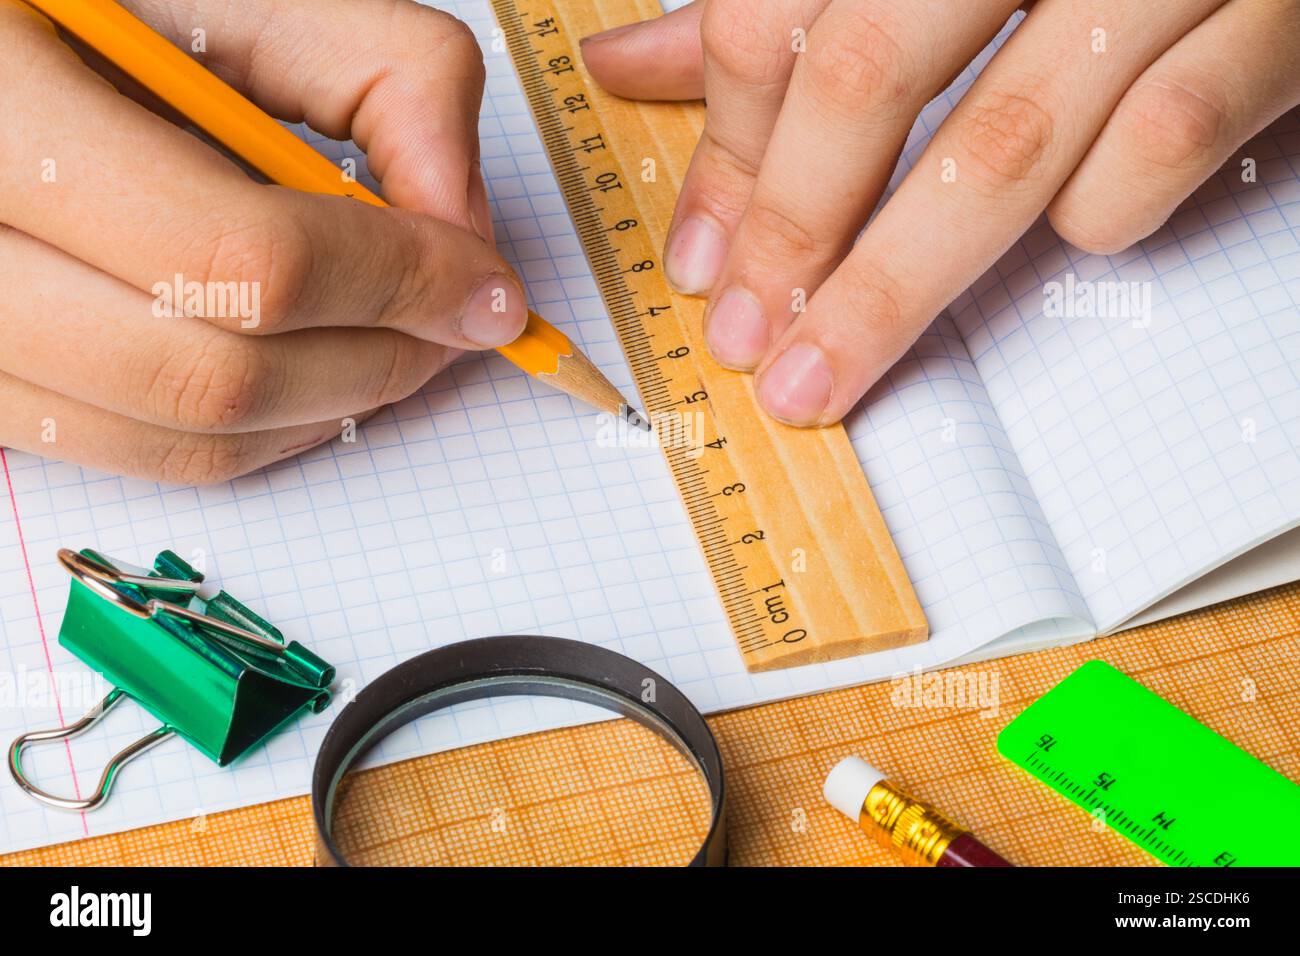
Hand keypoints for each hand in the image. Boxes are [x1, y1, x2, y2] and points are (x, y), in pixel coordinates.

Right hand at [0, 0, 521, 482]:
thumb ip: (378, 74)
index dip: (395, 281)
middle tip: (454, 321)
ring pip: (186, 437)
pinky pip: (147, 455)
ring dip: (333, 404)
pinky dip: (263, 431)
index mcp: (4, 108)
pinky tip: (310, 369)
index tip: (484, 283)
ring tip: (393, 341)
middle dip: (380, 358)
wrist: (1, 64)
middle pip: (218, 375)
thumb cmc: (101, 15)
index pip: (244, 255)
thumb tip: (464, 222)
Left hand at [582, 0, 1299, 424]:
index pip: (777, 26)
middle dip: (789, 230)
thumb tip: (624, 63)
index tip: (700, 262)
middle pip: (863, 77)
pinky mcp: (1274, 25)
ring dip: (891, 286)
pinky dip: (1094, 214)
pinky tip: (1061, 237)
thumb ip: (782, 12)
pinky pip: (1156, 148)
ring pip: (998, 144)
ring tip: (822, 376)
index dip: (727, 159)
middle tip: (744, 339)